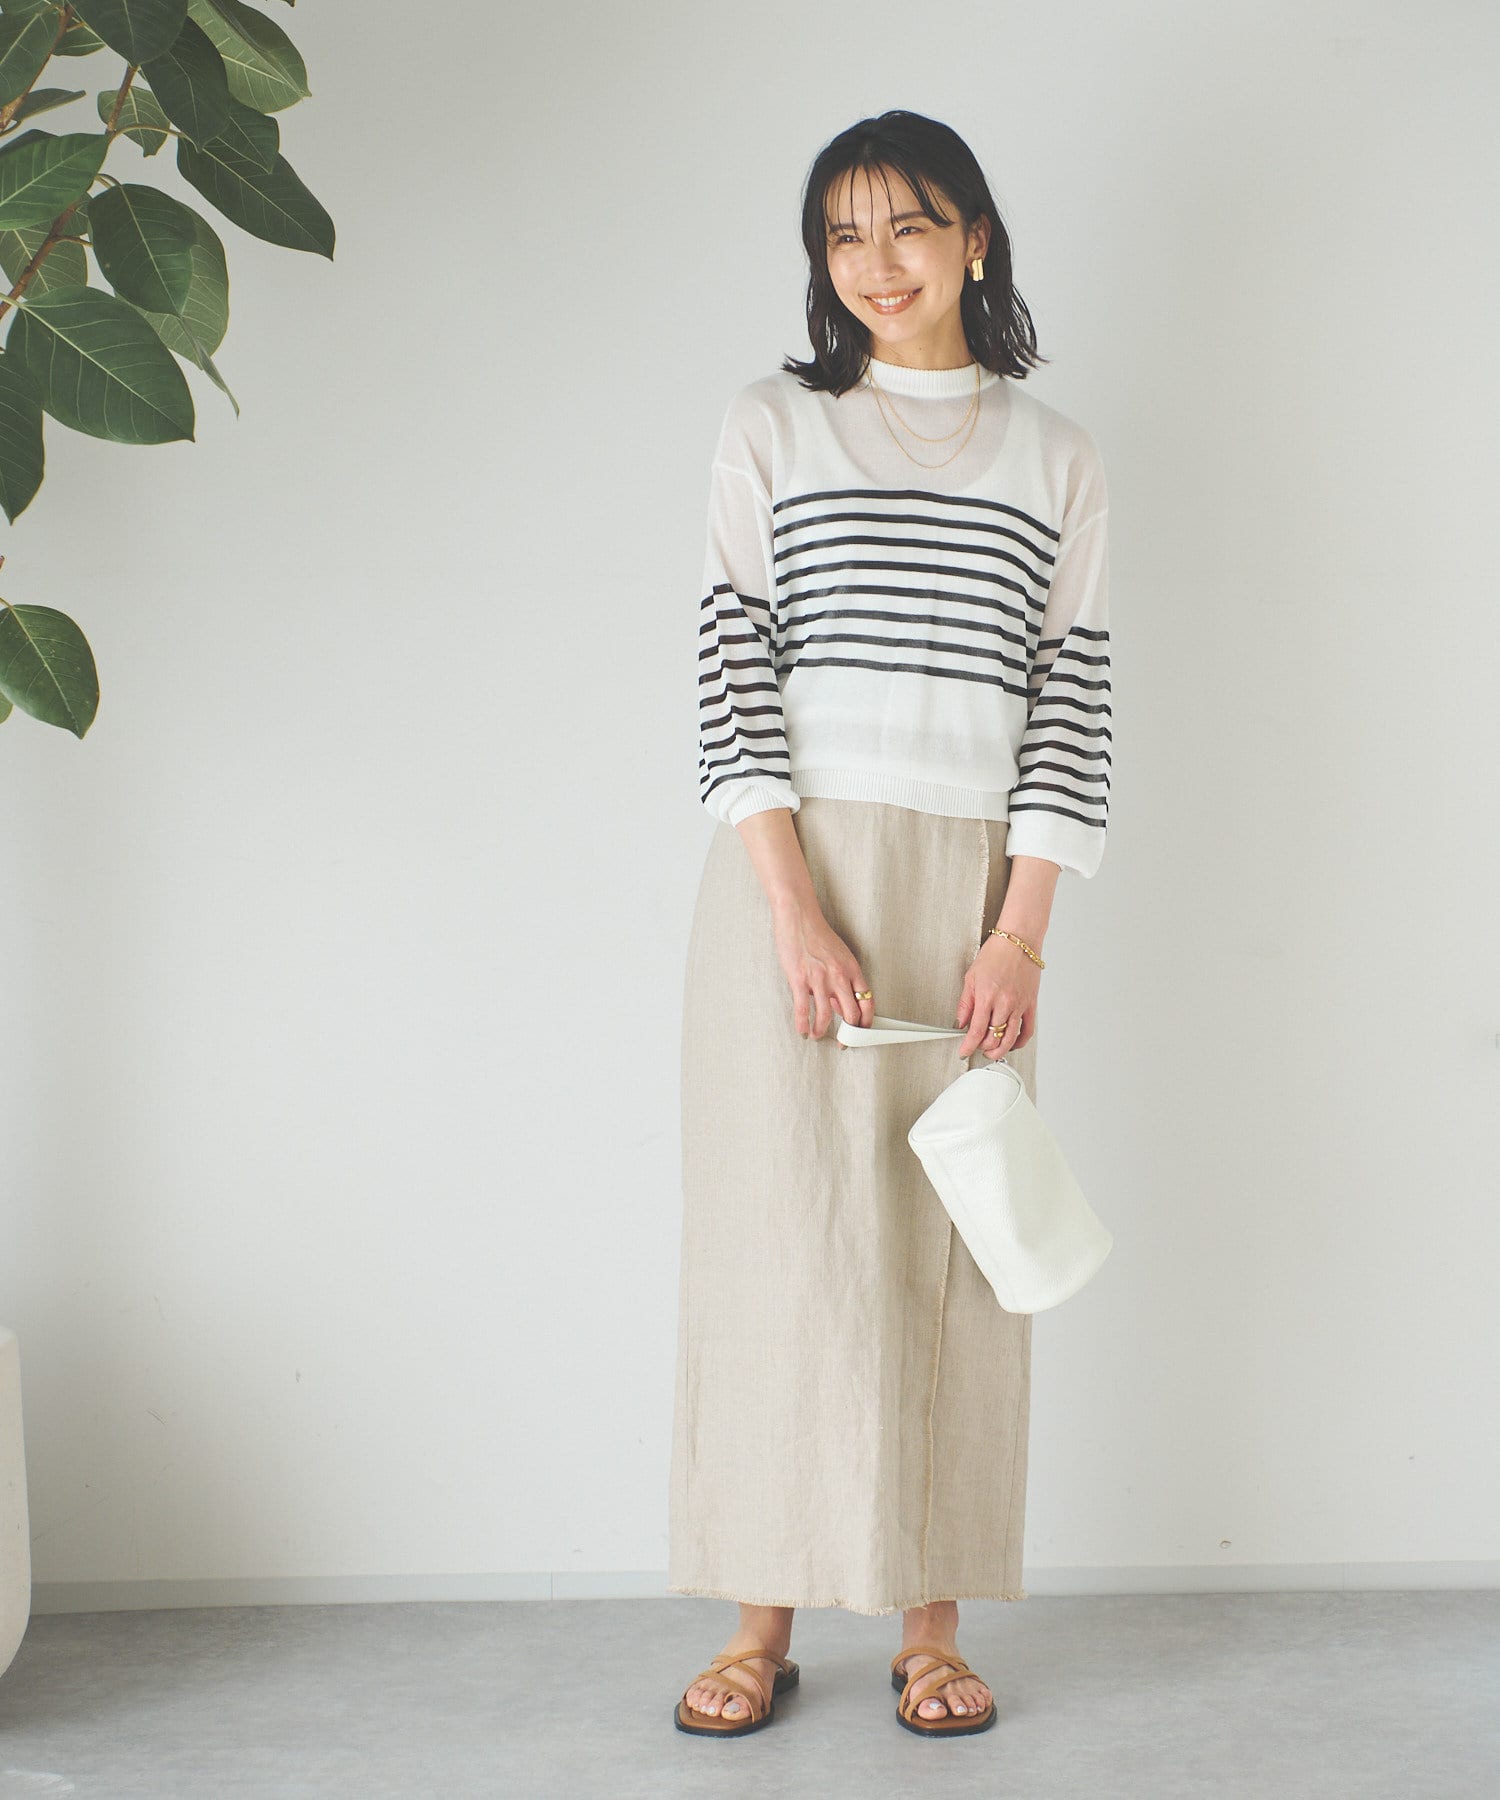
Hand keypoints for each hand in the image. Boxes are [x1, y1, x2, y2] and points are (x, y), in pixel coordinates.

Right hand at [770, 900, 873, 1040]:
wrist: (799, 917)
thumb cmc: (818, 935)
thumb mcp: (839, 957)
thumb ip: (843, 982)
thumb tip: (844, 1006)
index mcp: (852, 970)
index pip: (867, 1002)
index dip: (866, 1023)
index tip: (861, 1033)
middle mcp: (839, 976)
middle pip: (851, 1014)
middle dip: (847, 1034)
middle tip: (841, 1043)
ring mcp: (819, 979)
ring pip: (826, 1016)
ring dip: (821, 1031)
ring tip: (816, 1035)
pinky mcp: (800, 979)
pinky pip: (804, 1010)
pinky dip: (803, 1025)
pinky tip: (802, 1030)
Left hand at [955, 934, 1039, 1058]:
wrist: (1019, 941)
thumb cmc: (996, 953)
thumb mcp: (971, 977)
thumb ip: (965, 1003)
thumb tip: (961, 1021)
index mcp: (987, 996)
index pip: (976, 1031)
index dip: (968, 1047)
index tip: (963, 1052)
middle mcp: (1005, 1003)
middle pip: (994, 1038)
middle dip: (982, 1048)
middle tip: (976, 1047)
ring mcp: (1019, 1005)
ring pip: (1010, 1039)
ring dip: (1000, 1050)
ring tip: (991, 1051)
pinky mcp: (1031, 1004)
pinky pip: (1027, 1030)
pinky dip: (1019, 1041)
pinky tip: (1012, 1043)